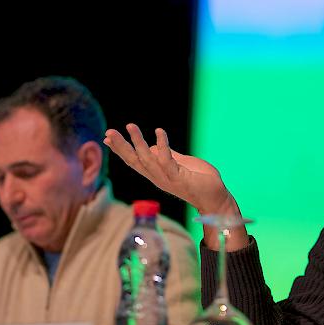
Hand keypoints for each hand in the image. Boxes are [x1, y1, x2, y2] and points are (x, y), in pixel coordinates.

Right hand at [104, 125, 247, 249]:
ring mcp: (167, 178)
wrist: (216, 198)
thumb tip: (152, 147)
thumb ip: (167, 156)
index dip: (120, 150)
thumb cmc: (200, 181)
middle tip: (108, 132)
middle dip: (121, 146)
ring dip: (138, 142)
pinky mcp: (179, 177)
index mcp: (157, 174)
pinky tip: (159, 132)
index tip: (107, 138)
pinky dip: (162, 145)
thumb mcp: (181, 164)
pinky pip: (167, 160)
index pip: (134, 161)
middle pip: (134, 161)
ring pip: (147, 159)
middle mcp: (158, 177)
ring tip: (130, 126)